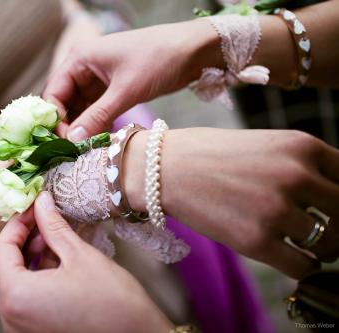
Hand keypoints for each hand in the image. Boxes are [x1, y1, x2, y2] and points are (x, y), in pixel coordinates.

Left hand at [0, 191, 171, 332]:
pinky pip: (22, 299)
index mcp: (17, 296)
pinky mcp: (34, 332)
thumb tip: (41, 202)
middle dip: (17, 240)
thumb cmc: (113, 302)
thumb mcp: (80, 255)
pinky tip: (55, 260)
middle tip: (38, 221)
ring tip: (50, 238)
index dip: (16, 224)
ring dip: (25, 257)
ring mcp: (20, 329)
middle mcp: (11, 317)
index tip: (32, 208)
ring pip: (9, 283)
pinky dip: (32, 277)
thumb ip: (53, 226)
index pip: (0, 249)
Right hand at [43, 19, 221, 140]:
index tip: (63, 143)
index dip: (55, 119)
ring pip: (80, 109)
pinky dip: (96, 125)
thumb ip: (97, 116)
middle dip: (69, 126)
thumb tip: (72, 140)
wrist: (191, 50)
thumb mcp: (126, 91)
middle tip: (75, 151)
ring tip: (88, 149)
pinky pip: (95, 111)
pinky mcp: (111, 90)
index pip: (53, 93)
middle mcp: (84, 68)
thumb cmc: (157, 59)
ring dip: (83, 128)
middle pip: (64, 103)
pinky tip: (100, 141)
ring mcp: (97, 80)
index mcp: (80, 59)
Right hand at [124, 128, 338, 278]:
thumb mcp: (265, 145)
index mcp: (301, 145)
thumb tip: (333, 196)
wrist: (163, 169)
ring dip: (323, 248)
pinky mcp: (255, 240)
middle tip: (325, 230)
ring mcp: (276, 209)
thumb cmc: (211, 155)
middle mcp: (295, 176)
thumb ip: (302, 165)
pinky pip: (304, 267)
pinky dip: (304, 267)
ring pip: (330, 244)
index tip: (333, 208)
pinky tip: (291, 257)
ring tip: (306, 245)